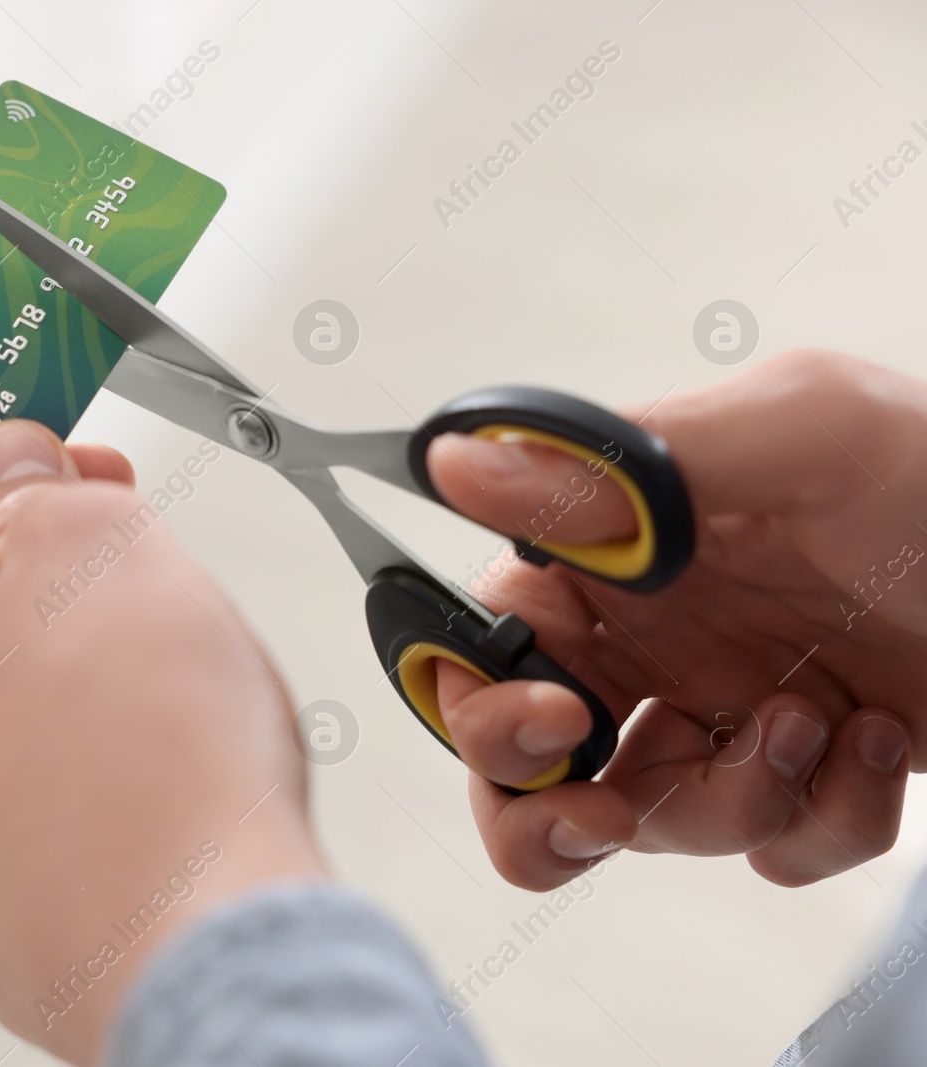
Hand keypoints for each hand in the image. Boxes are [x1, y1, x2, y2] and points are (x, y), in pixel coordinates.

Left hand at [0, 422, 324, 1063]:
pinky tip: (150, 765)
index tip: (68, 472)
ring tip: (155, 675)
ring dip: (59, 672)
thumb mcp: (100, 545)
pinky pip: (18, 801)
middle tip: (122, 560)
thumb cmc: (146, 767)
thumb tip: (14, 468)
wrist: (206, 956)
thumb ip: (39, 484)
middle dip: (34, 578)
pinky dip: (75, 765)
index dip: (2, 478)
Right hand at [427, 350, 925, 889]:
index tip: (562, 719)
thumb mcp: (803, 437)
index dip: (486, 699)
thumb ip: (623, 464)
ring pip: (650, 820)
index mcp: (621, 552)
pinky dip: (824, 819)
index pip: (489, 638)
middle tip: (604, 811)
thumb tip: (456, 464)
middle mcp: (655, 636)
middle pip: (527, 758)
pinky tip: (878, 743)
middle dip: (545, 808)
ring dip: (727, 802)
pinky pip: (773, 848)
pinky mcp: (809, 773)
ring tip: (812, 726)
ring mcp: (728, 709)